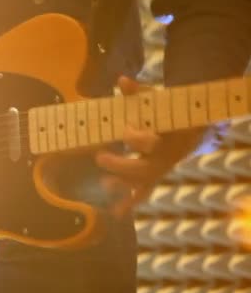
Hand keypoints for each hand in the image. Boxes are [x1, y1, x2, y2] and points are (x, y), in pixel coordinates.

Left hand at [94, 76, 205, 216]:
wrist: (192, 129)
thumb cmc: (167, 112)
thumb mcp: (155, 100)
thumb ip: (138, 92)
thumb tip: (122, 80)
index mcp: (164, 137)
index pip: (149, 142)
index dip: (135, 138)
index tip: (124, 132)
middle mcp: (163, 157)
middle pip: (142, 168)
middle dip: (120, 166)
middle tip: (100, 157)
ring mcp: (158, 170)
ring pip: (141, 184)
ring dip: (122, 187)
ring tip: (104, 185)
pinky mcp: (153, 178)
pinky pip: (142, 194)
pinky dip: (129, 204)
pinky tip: (116, 213)